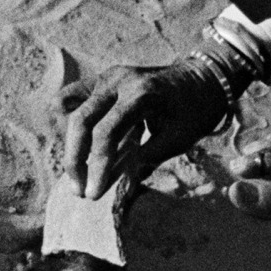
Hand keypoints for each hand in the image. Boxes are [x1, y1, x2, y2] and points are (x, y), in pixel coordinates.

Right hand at [59, 59, 227, 198]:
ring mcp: (106, 76)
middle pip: (81, 121)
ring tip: (79, 170)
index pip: (106, 133)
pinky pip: (71, 97)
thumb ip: (147, 160)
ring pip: (69, 109)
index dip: (97, 166)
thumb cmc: (195, 111)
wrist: (203, 79)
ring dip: (70, 144)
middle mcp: (118, 81)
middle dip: (76, 160)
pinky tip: (78, 142)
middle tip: (80, 190)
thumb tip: (118, 188)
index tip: (94, 194)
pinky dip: (67, 119)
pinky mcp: (100, 79)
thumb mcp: (179, 139)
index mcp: (141, 94)